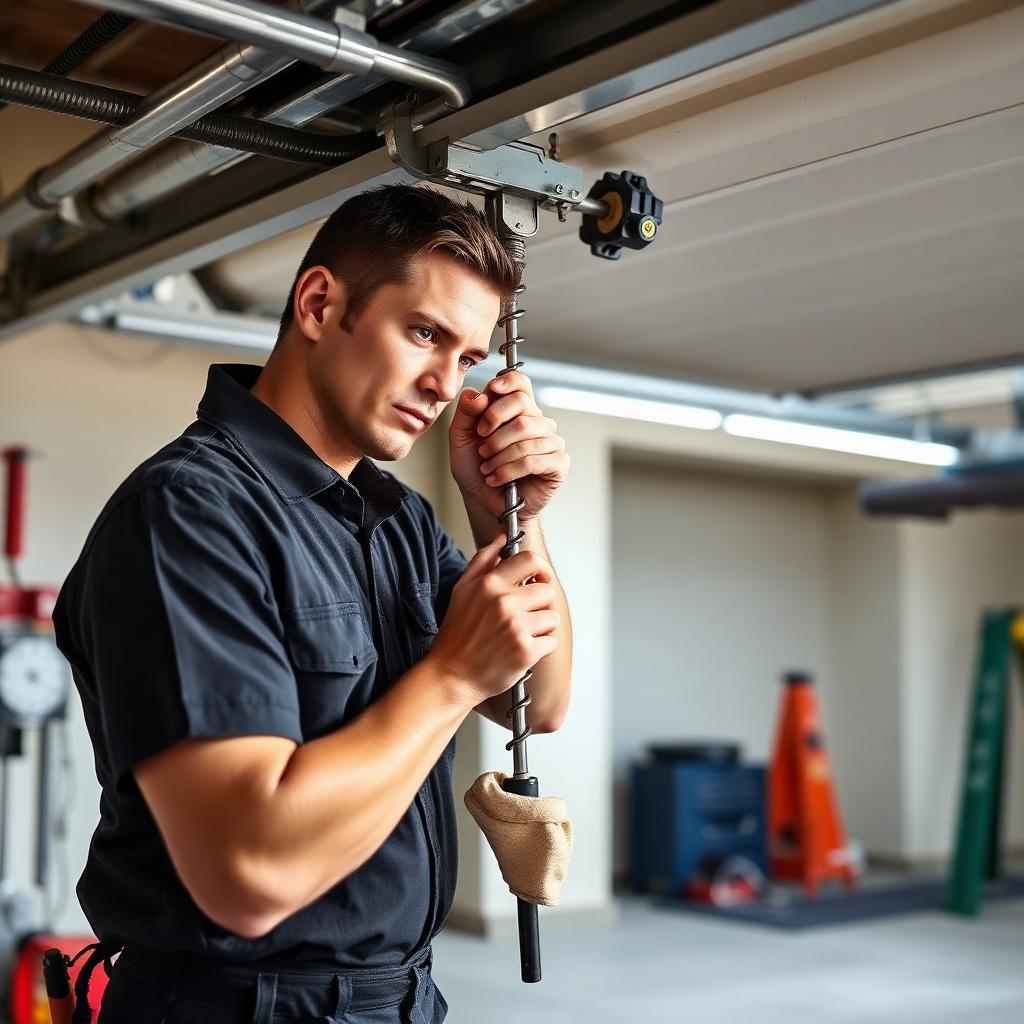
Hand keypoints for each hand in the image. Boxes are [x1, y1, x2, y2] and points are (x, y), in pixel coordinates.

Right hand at [427, 533, 559, 704]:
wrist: (451, 676)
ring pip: (552, 617)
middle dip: (540, 603)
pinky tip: (521, 650)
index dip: (540, 568)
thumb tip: (502, 538)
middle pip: (547, 590)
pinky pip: (551, 641)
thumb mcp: (461, 590)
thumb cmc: (456, 635)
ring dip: (542, 627)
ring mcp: (516, 627)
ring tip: (521, 634)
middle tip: (526, 615)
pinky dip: (541, 648)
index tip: (540, 578)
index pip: (530, 559)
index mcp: (489, 584)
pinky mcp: (526, 651)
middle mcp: (504, 603)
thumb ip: (483, 561)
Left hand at [449, 371, 569, 526]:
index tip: (493, 389)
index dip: (509, 382)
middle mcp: (537, 422)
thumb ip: (466, 413)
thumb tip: (478, 394)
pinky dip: (508, 470)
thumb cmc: (475, 469)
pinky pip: (533, 459)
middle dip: (494, 423)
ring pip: (525, 434)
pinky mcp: (558, 463)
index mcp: (516, 410)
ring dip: (498, 454)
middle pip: (521, 405)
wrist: (483, 502)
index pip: (521, 384)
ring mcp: (551, 442)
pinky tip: (496, 478)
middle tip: (481, 445)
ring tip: (487, 467)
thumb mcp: (460, 438)